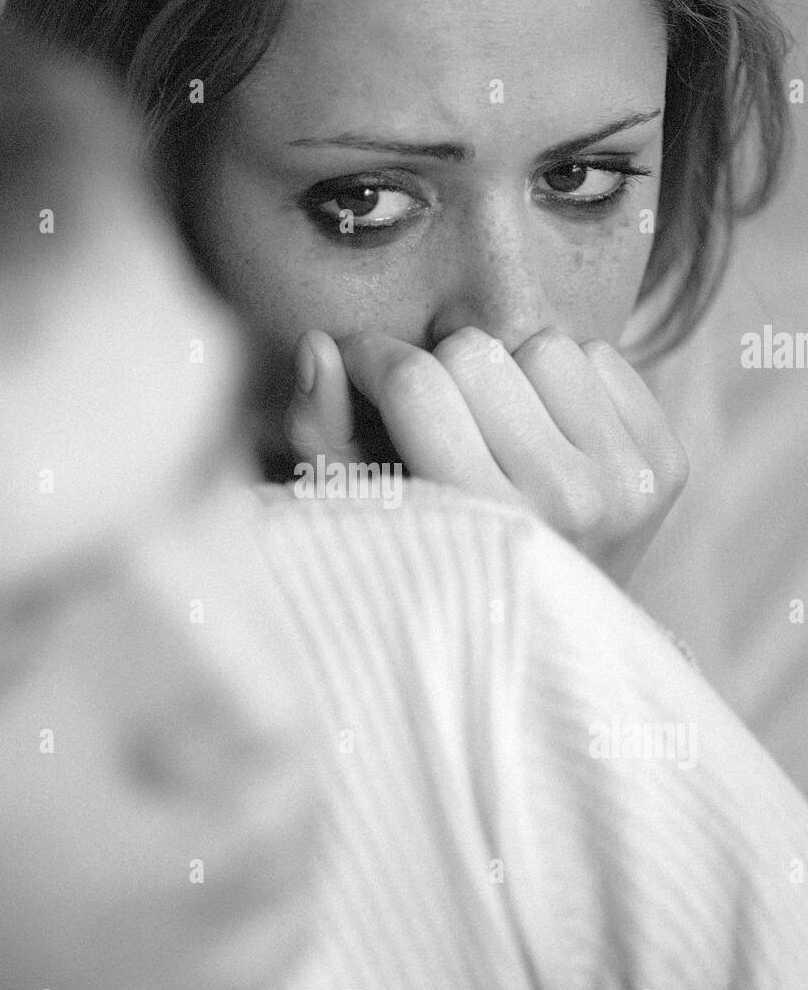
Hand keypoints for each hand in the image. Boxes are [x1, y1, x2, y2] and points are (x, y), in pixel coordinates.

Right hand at [284, 325, 688, 587]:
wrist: (548, 645)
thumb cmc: (437, 567)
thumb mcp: (360, 514)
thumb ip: (321, 432)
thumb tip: (321, 343)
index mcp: (486, 520)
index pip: (415, 383)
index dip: (373, 357)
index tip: (364, 366)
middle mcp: (569, 504)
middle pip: (477, 351)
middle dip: (445, 370)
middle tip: (442, 416)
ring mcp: (628, 483)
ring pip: (547, 345)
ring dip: (512, 376)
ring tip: (500, 432)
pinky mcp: (668, 465)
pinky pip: (603, 356)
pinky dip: (567, 384)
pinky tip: (550, 437)